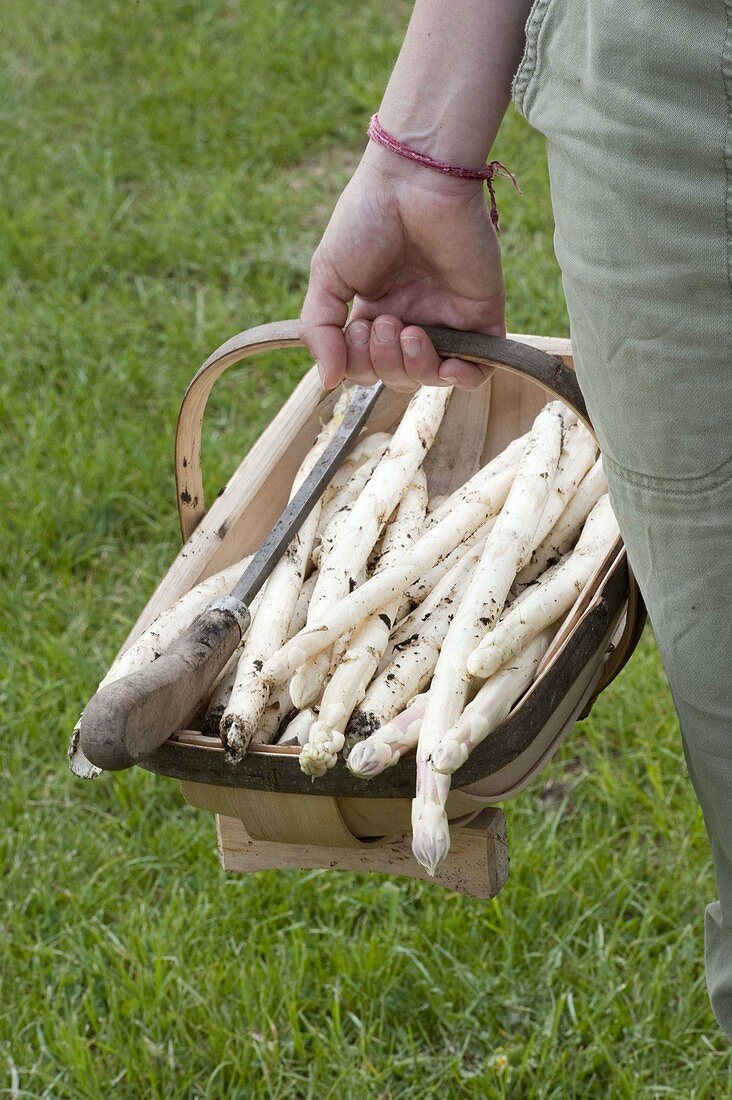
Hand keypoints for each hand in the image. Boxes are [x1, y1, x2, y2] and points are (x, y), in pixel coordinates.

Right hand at [300, 143, 505, 391]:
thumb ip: (320, 329)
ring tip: (408, 330)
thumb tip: (328, 381)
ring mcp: (448, 319)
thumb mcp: (327, 274)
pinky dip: (463, 379)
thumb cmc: (368, 217)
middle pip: (397, 377)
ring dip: (415, 368)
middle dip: (384, 364)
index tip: (355, 330)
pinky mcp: (481, 315)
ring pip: (432, 377)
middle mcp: (412, 318)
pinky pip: (479, 370)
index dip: (358, 365)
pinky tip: (448, 366)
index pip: (365, 366)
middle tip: (386, 324)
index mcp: (376, 310)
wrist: (416, 180)